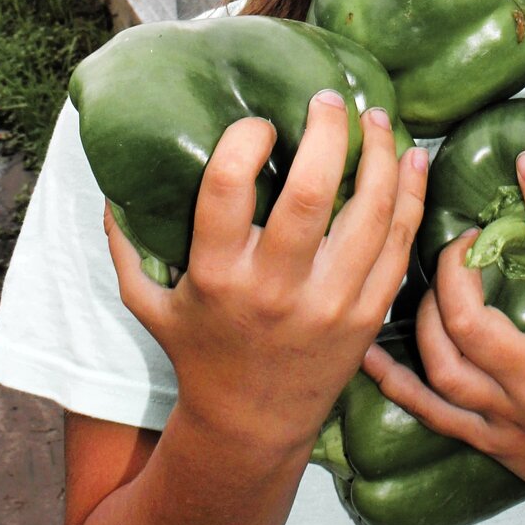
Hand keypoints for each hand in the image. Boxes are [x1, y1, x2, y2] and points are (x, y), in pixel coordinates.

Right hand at [107, 91, 428, 452]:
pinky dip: (411, 195)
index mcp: (217, 275)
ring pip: (370, 212)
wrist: (253, 426)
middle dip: (329, 131)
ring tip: (376, 118)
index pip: (226, 188)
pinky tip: (412, 159)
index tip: (259, 123)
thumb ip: (126, 248)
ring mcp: (330, 302)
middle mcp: (276, 287)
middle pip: (312, 192)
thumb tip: (113, 187)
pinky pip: (399, 244)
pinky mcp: (368, 313)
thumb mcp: (148, 306)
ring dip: (380, 154)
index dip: (245, 139)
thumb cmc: (199, 353)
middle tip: (331, 98)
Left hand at [364, 150, 524, 524]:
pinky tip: (369, 349)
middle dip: (455, 272)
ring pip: (444, 365)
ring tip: (433, 279)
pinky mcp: (487, 440)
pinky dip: (394, 382)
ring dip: (425, 316)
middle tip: (461, 238)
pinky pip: (429, 412)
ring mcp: (507, 417)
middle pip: (474, 324)